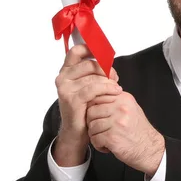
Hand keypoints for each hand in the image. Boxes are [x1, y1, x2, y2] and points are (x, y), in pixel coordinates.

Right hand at [54, 44, 121, 164]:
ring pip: (93, 76)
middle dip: (106, 69)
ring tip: (117, 88)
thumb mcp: (89, 87)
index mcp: (66, 71)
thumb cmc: (85, 108)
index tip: (105, 54)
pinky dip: (108, 88)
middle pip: (90, 63)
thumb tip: (108, 59)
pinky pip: (94, 88)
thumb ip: (94, 73)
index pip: (76, 51)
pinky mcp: (72, 99)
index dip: (91, 49)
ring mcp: (65, 88)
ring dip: (109, 81)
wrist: (77, 132)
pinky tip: (116, 92)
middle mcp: (63, 77)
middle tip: (115, 78)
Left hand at [86, 90, 164, 175]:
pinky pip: (95, 139)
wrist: (149, 148)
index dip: (94, 107)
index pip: (98, 96)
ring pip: (92, 126)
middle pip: (91, 111)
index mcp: (124, 99)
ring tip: (104, 138)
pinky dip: (98, 145)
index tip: (98, 116)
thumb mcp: (131, 108)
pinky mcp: (112, 137)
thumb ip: (115, 101)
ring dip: (95, 135)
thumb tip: (96, 97)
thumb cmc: (139, 131)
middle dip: (92, 122)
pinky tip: (107, 146)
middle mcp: (121, 109)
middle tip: (100, 129)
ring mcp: (117, 123)